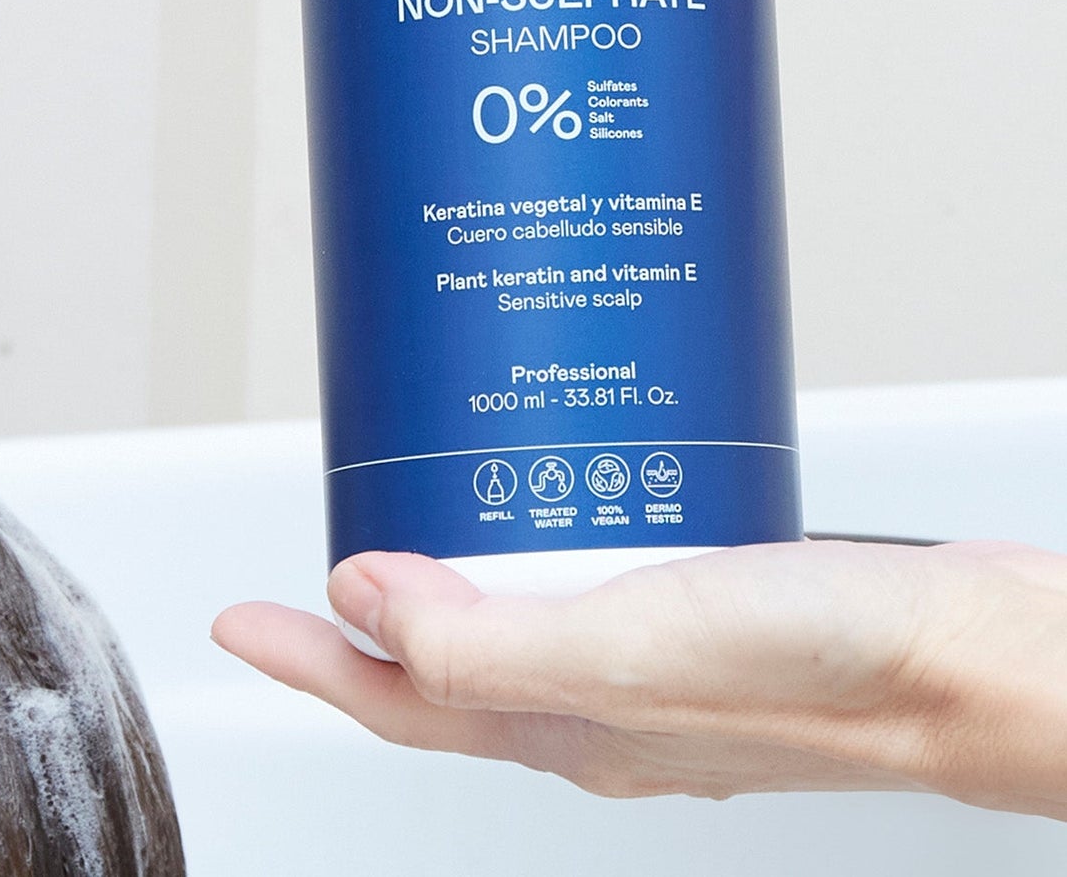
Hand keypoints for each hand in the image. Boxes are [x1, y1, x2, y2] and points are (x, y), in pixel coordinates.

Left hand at [212, 538, 1066, 817]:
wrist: (981, 658)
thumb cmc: (831, 669)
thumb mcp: (629, 647)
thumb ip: (487, 641)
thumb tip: (361, 606)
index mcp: (564, 721)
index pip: (394, 700)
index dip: (307, 660)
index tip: (234, 621)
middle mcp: (599, 701)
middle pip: (440, 670)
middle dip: (360, 629)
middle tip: (307, 573)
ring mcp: (654, 662)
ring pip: (512, 625)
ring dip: (445, 583)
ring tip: (408, 524)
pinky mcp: (707, 611)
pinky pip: (587, 583)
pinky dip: (539, 545)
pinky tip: (556, 494)